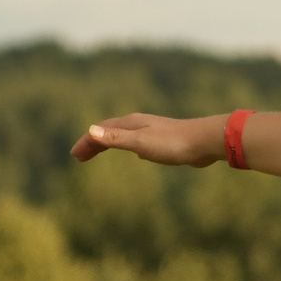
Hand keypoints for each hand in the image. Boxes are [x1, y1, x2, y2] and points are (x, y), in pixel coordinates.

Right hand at [71, 113, 222, 166]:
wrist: (205, 141)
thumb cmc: (174, 143)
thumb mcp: (141, 143)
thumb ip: (117, 138)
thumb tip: (91, 131)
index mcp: (131, 124)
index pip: (101, 131)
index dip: (87, 142)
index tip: (75, 155)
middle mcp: (140, 124)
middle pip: (110, 131)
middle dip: (93, 142)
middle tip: (79, 156)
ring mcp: (152, 131)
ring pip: (124, 136)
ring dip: (109, 143)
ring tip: (101, 151)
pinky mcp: (164, 141)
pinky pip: (139, 142)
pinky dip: (129, 146)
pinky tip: (137, 153)